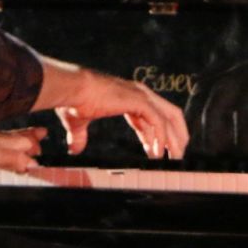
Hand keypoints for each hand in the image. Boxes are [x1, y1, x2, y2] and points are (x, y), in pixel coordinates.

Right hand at [33, 56, 189, 158]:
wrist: (71, 90)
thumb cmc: (72, 101)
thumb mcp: (78, 122)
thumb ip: (79, 136)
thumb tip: (74, 149)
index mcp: (127, 96)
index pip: (152, 116)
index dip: (156, 135)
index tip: (156, 152)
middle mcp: (139, 93)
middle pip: (169, 114)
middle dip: (176, 135)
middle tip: (176, 155)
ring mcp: (141, 95)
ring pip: (169, 118)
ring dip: (174, 139)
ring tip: (174, 158)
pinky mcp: (138, 100)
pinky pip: (158, 122)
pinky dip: (161, 138)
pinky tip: (157, 154)